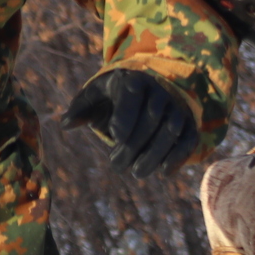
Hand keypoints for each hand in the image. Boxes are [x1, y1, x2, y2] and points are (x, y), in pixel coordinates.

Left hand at [65, 68, 198, 177]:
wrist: (147, 88)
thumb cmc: (114, 95)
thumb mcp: (94, 96)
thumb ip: (80, 109)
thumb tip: (65, 124)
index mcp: (133, 81)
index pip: (132, 96)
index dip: (125, 115)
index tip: (115, 136)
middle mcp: (159, 91)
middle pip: (151, 118)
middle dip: (135, 144)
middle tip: (117, 166)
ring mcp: (176, 107)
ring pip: (171, 130)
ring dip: (155, 154)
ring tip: (137, 173)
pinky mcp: (188, 122)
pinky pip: (189, 139)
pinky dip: (179, 156)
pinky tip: (164, 173)